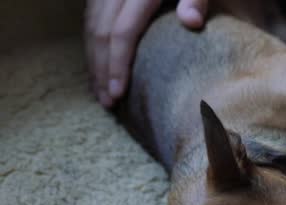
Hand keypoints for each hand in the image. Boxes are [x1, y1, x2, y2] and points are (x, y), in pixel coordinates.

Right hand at [85, 0, 207, 107]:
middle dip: (101, 70)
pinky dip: (92, 44)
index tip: (118, 94)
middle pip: (101, 32)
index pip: (123, 31)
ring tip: (100, 91)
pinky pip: (92, 17)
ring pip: (91, 25)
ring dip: (93, 60)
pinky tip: (98, 64)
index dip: (118, 64)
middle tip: (107, 103)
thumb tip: (192, 22)